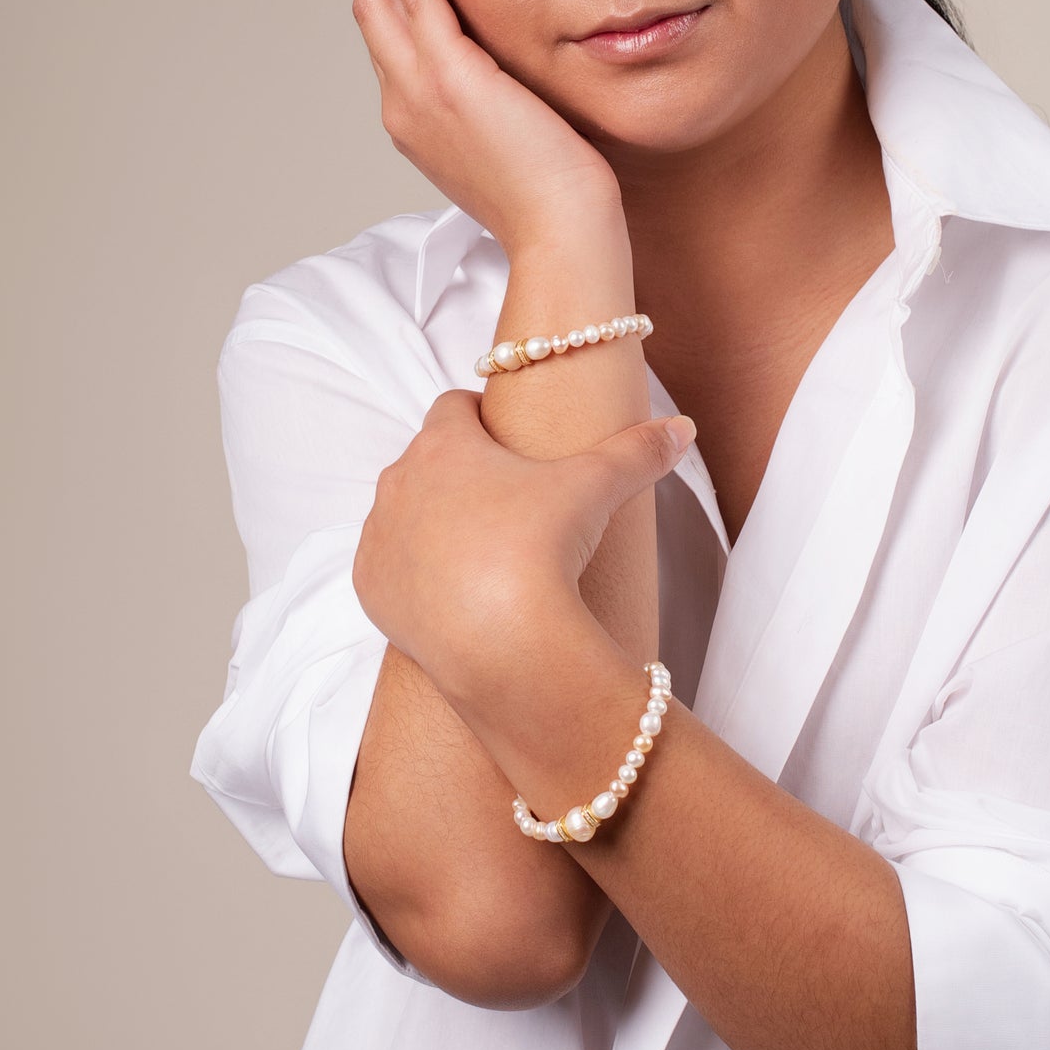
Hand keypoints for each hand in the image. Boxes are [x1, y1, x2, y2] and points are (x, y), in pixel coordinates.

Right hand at [352, 0, 623, 256]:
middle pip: (371, 9)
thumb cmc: (553, 198)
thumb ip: (494, 104)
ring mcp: (418, 92)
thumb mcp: (508, 143)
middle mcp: (402, 105)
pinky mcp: (450, 77)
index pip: (389, 39)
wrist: (561, 231)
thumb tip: (514, 78)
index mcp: (414, 123)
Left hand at [352, 385, 696, 722]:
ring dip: (433, 522)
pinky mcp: (369, 589)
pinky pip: (388, 567)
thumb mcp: (597, 487)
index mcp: (443, 444)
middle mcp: (398, 482)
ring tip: (484, 550)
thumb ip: (638, 451)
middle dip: (459, 473)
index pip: (453, 407)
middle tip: (507, 501)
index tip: (507, 440)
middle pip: (426, 460)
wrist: (501, 643)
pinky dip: (415, 573)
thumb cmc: (542, 548)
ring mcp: (380, 537)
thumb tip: (681, 429)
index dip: (481, 417)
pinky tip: (455, 590)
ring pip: (404, 513)